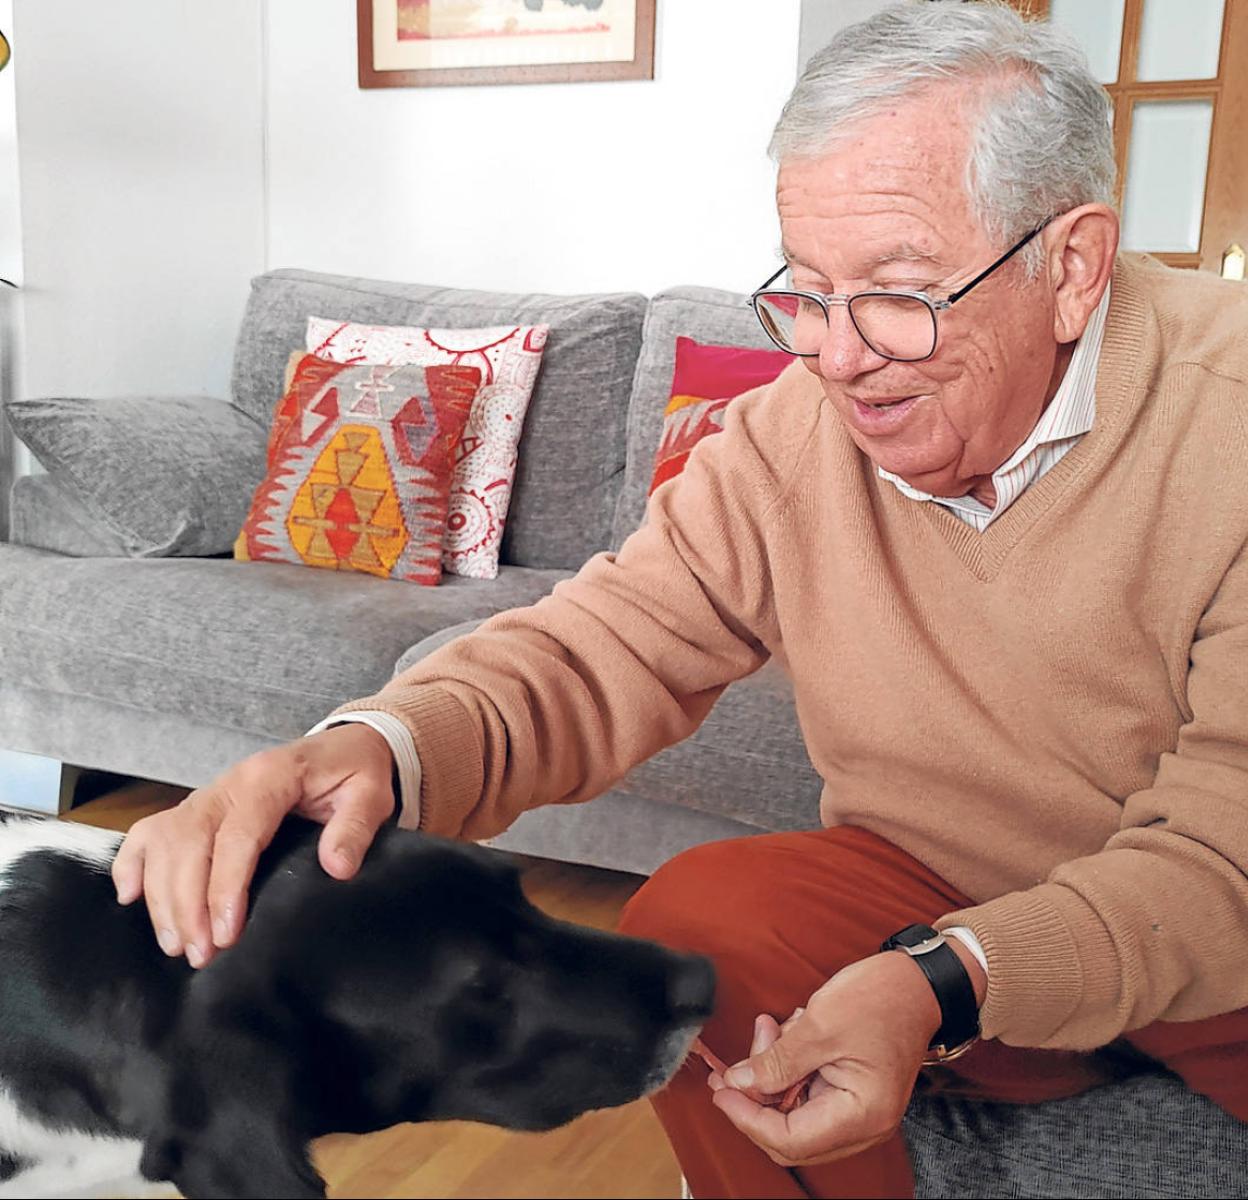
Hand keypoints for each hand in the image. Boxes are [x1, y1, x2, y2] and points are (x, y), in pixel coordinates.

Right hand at [111, 723, 396, 968]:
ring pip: (165, 842)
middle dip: (187, 903)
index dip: (225, 887)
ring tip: (177, 945)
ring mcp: (209, 793)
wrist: (345, 747)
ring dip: (163, 896)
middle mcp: (231, 783)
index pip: (237, 835)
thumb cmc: (356, 773)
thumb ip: (355, 828)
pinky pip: (152, 830)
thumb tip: (337, 867)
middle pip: (190, 842)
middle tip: (199, 954)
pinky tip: (130, 897)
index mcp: (271, 776)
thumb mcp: (371, 795)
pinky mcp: (199, 806)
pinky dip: (133, 861)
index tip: (225, 935)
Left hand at [708, 948, 976, 1167]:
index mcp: (862, 1116)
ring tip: (769, 1028)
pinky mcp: (850, 1092)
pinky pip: (806, 1092)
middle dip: (757, 1096)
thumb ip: (776, 1062)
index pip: (789, 1139)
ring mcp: (857, 1110)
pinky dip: (788, 1067)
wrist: (917, 981)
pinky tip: (786, 1031)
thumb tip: (737, 1083)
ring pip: (794, 1112)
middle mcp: (864, 1124)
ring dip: (771, 1074)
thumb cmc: (881, 998)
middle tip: (731, 1064)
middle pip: (789, 1134)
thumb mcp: (820, 1025)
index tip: (720, 1090)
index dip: (748, 1117)